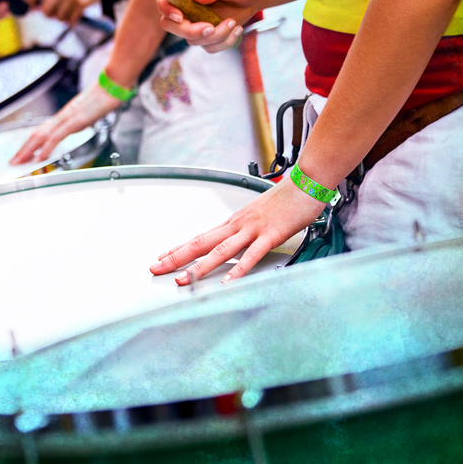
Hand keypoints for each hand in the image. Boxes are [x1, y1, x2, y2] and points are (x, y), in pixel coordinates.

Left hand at [11, 83, 120, 163]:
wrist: (113, 84)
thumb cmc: (105, 97)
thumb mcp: (90, 113)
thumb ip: (82, 120)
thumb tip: (79, 124)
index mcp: (64, 116)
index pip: (42, 131)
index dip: (30, 143)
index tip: (22, 154)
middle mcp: (62, 116)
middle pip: (36, 134)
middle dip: (23, 149)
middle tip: (12, 162)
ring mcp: (67, 118)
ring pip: (42, 136)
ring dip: (28, 150)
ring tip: (19, 162)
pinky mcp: (75, 120)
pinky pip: (56, 137)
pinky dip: (46, 148)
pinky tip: (40, 158)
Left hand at [34, 0, 98, 24]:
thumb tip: (31, 7)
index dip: (34, 7)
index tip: (35, 9)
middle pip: (46, 13)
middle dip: (50, 15)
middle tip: (55, 13)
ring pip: (59, 18)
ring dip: (63, 18)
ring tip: (68, 12)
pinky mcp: (82, 4)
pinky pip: (71, 21)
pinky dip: (72, 22)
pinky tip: (75, 16)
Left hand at [149, 179, 324, 283]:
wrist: (306, 182)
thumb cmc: (286, 198)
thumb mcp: (259, 214)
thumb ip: (246, 230)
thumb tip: (236, 241)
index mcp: (234, 221)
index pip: (200, 236)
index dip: (179, 247)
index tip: (162, 256)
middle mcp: (238, 224)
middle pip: (201, 243)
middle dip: (176, 257)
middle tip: (157, 268)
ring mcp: (252, 229)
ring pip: (220, 250)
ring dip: (199, 267)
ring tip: (183, 280)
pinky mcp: (270, 235)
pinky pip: (250, 255)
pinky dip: (237, 270)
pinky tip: (227, 282)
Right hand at [156, 0, 262, 52]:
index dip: (166, 10)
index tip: (180, 17)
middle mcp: (185, 6)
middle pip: (169, 25)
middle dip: (189, 31)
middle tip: (211, 28)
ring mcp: (194, 22)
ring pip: (192, 39)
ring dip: (215, 36)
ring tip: (233, 23)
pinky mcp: (206, 35)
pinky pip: (208, 47)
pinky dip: (224, 42)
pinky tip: (237, 29)